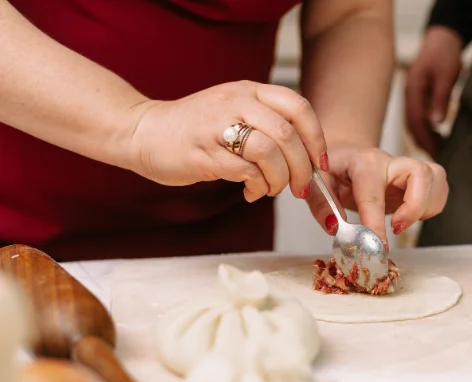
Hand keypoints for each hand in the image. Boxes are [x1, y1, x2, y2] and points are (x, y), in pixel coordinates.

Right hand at [128, 81, 328, 201]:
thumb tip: (306, 156)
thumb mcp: (235, 110)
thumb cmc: (195, 127)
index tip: (319, 162)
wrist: (144, 131)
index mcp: (249, 91)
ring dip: (279, 180)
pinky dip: (257, 188)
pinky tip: (250, 192)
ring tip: (271, 189)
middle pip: (288, 135)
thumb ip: (268, 123)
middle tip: (301, 187)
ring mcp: (219, 126)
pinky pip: (246, 172)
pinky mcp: (205, 153)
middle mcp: (236, 103)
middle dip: (302, 168)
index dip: (316, 138)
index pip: (299, 107)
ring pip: (269, 153)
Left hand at [305, 143, 448, 243]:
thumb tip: (335, 228)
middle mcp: (391, 161)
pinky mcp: (420, 178)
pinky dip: (432, 206)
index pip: (374, 194)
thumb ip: (322, 205)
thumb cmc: (331, 170)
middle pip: (420, 174)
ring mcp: (408, 168)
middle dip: (415, 206)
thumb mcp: (317, 184)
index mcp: (364, 163)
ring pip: (436, 179)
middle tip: (397, 228)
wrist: (344, 155)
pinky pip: (440, 188)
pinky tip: (412, 216)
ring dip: (426, 207)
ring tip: (403, 223)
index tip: (377, 247)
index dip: (376, 224)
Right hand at [405, 26, 462, 157]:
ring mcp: (412, 95)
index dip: (424, 139)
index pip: (415, 121)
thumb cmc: (444, 53)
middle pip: (412, 125)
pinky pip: (418, 116)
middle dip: (423, 142)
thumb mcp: (446, 74)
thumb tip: (436, 123)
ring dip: (423, 137)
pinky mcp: (418, 95)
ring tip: (436, 151)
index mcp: (413, 90)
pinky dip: (425, 128)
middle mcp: (409, 95)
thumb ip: (440, 98)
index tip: (434, 153)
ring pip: (414, 122)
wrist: (441, 37)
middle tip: (436, 158)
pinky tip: (435, 135)